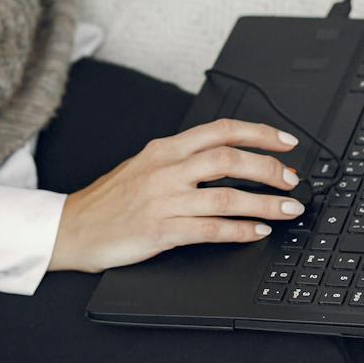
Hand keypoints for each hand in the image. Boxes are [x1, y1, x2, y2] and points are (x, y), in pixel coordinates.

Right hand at [48, 118, 303, 274]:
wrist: (71, 228)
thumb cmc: (110, 201)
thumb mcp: (143, 167)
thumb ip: (182, 160)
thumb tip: (229, 160)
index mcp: (164, 149)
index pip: (220, 130)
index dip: (259, 133)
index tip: (286, 142)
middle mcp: (165, 170)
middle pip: (229, 159)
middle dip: (268, 168)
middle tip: (292, 179)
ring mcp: (163, 200)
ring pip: (226, 196)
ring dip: (264, 203)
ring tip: (288, 209)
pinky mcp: (160, 230)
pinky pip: (210, 229)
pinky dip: (239, 230)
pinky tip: (256, 232)